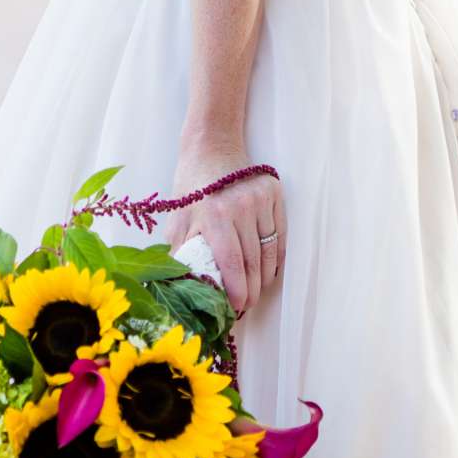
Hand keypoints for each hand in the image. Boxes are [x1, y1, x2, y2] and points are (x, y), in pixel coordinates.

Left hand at [159, 138, 285, 317]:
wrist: (212, 147)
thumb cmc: (191, 186)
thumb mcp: (178, 219)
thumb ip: (180, 253)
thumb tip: (179, 288)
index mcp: (214, 216)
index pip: (231, 264)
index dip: (236, 291)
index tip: (235, 309)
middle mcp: (241, 208)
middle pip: (252, 263)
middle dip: (250, 292)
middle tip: (244, 308)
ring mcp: (261, 200)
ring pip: (269, 253)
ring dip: (264, 279)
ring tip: (255, 293)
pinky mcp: (274, 195)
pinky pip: (279, 236)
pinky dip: (275, 259)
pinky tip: (267, 272)